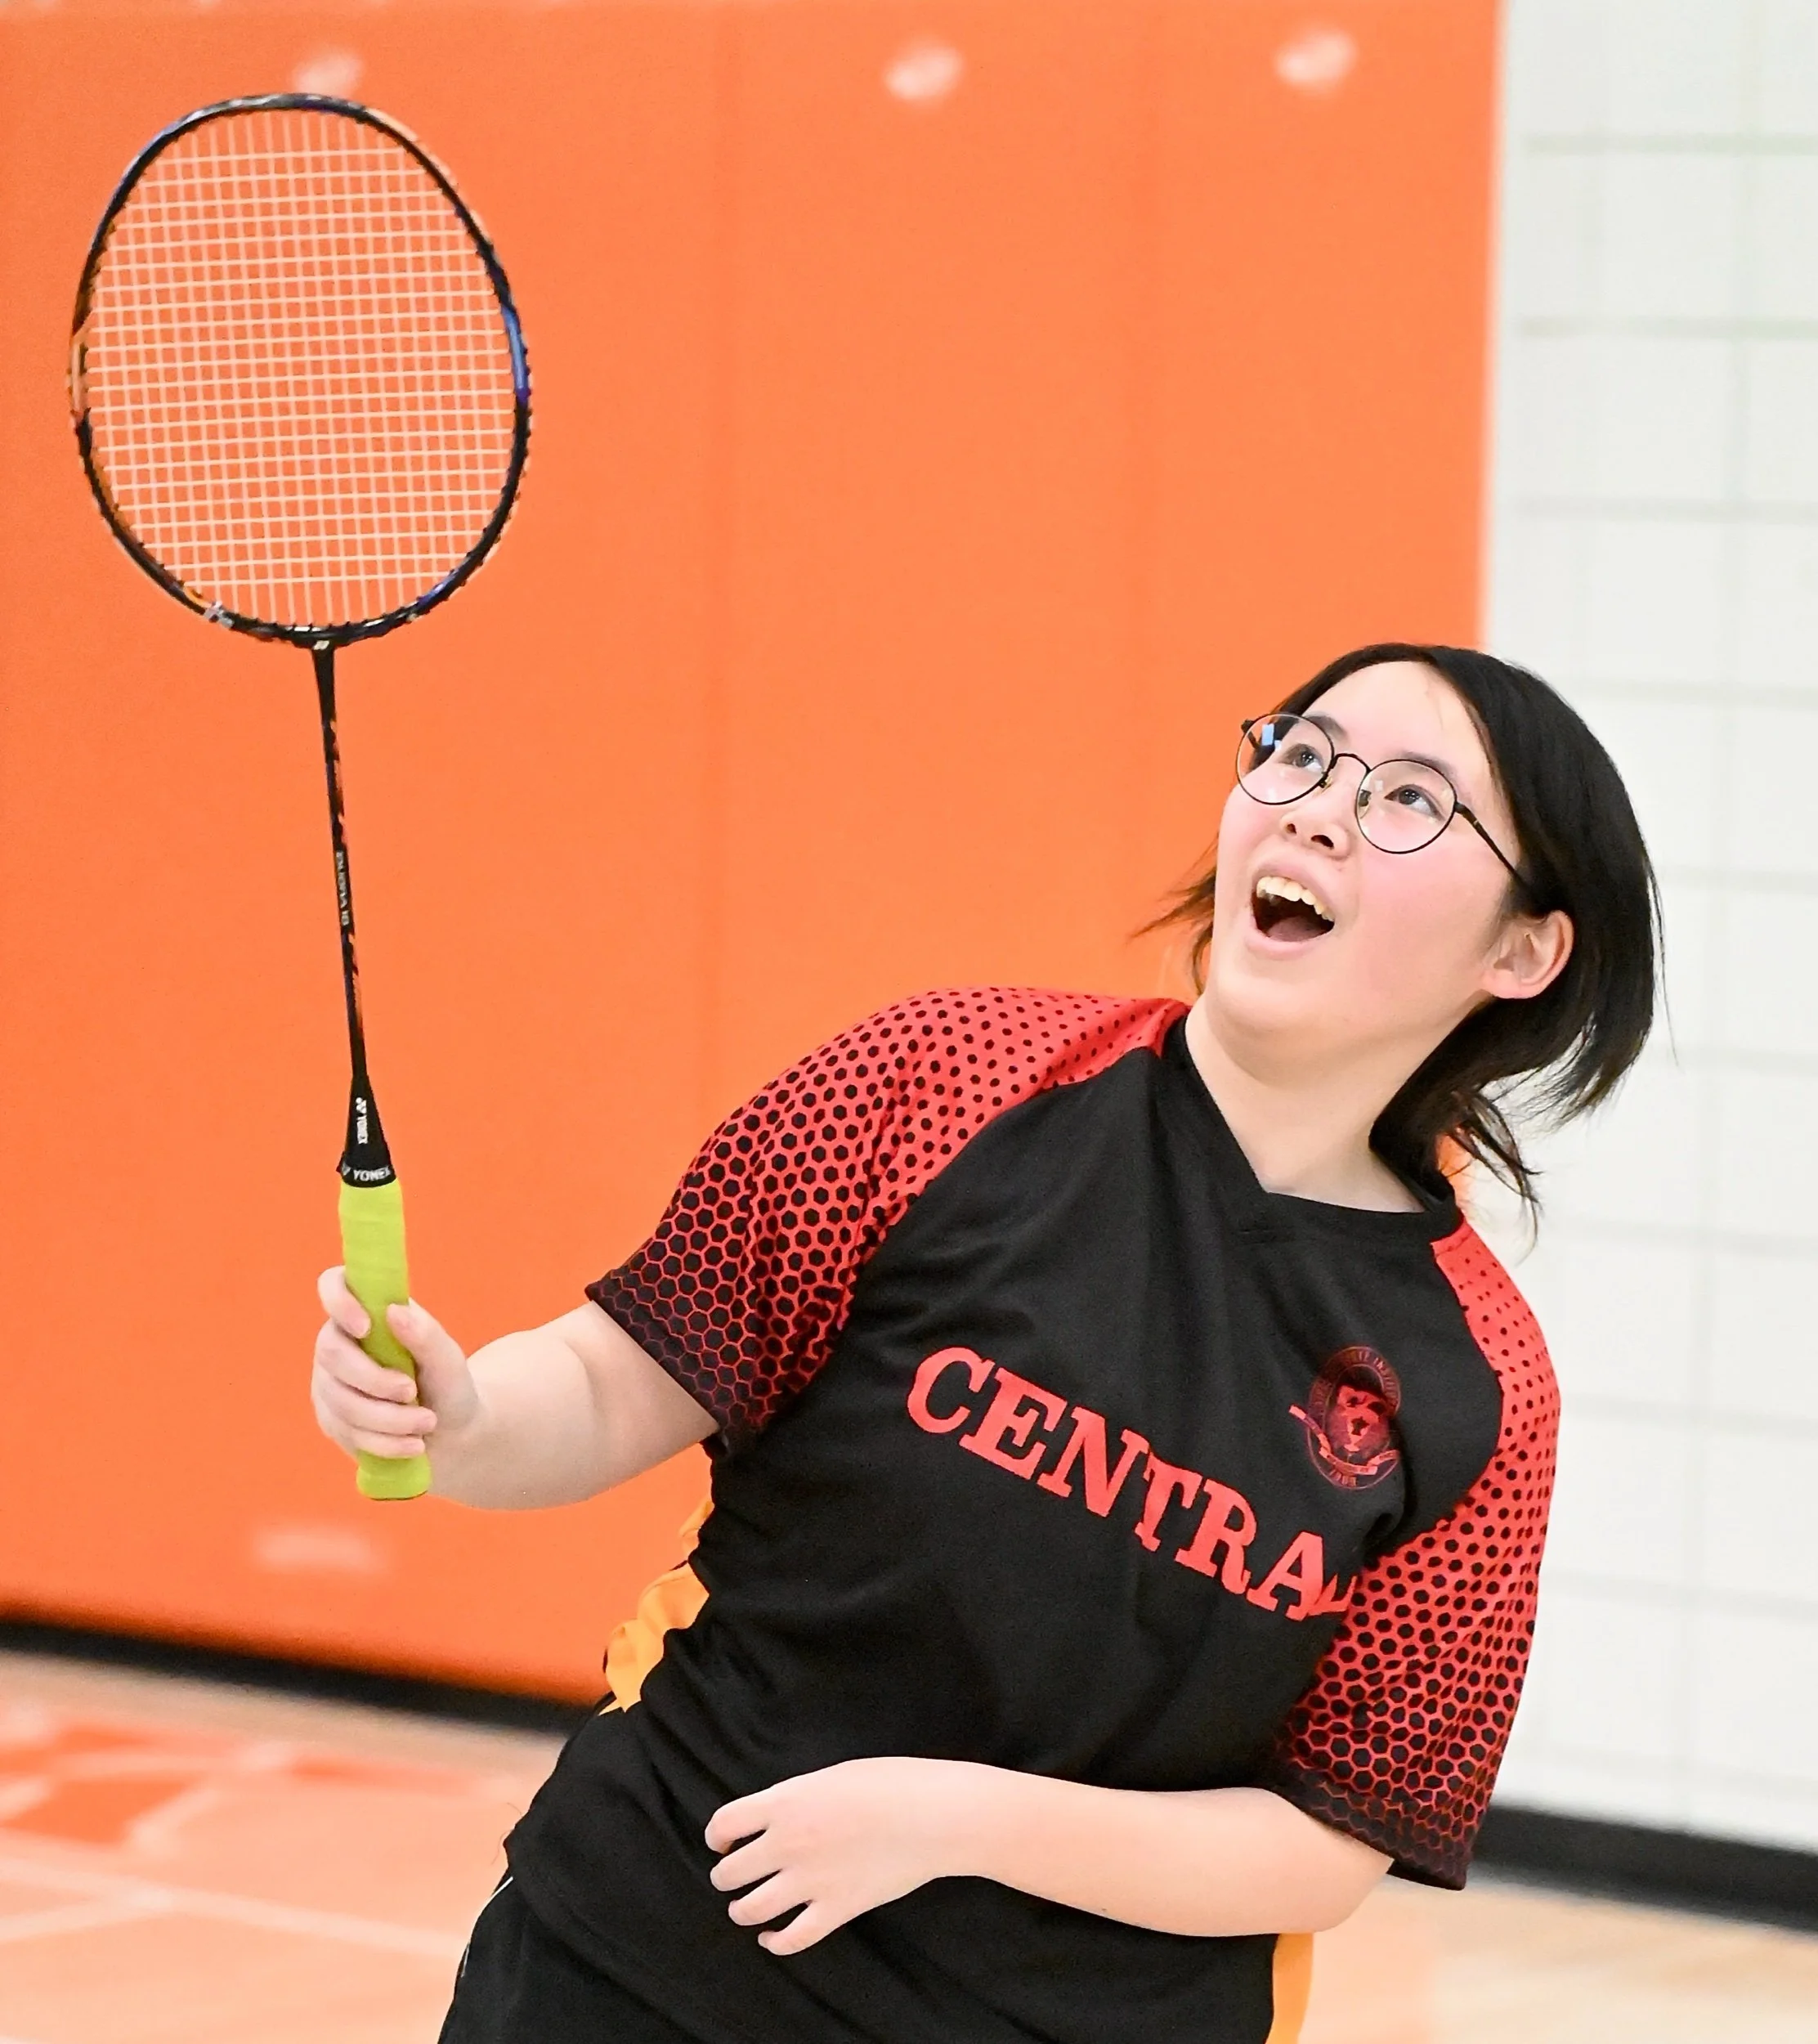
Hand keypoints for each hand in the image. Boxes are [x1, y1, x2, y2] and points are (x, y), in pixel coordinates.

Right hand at [309, 1268, 480, 1466]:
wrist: (452, 1433)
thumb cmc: (449, 1385)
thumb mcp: (448, 1360)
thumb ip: (425, 1334)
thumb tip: (394, 1311)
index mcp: (368, 1312)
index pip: (332, 1285)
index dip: (339, 1300)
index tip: (366, 1327)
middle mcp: (339, 1342)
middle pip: (333, 1354)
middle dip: (375, 1380)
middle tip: (412, 1393)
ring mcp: (329, 1382)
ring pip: (340, 1400)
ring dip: (387, 1418)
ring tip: (427, 1424)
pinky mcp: (331, 1419)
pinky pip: (346, 1431)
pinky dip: (384, 1441)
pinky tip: (413, 1445)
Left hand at [705, 1757, 978, 1955]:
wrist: (934, 1815)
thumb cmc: (890, 1783)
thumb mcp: (831, 1775)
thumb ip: (795, 1798)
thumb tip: (774, 1817)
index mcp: (785, 1803)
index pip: (725, 1824)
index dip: (716, 1836)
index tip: (722, 1842)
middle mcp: (789, 1844)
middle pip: (730, 1873)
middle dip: (726, 1875)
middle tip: (733, 1874)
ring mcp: (811, 1881)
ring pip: (750, 1910)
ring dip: (741, 1911)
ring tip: (744, 1907)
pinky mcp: (836, 1910)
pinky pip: (792, 1938)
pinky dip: (775, 1943)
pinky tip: (771, 1937)